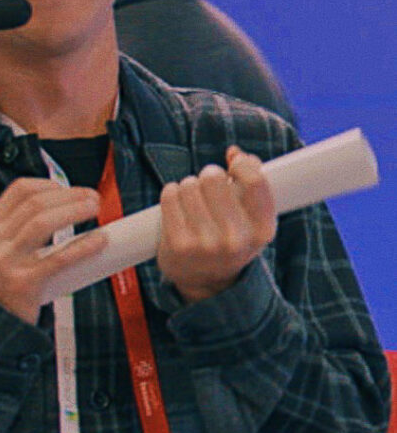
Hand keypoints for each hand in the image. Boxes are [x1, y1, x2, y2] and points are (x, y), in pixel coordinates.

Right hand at [0, 178, 105, 323]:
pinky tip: (98, 241)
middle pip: (35, 203)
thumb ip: (22, 228)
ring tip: (94, 210)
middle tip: (92, 198)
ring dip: (74, 210)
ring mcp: (6, 262)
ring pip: (42, 223)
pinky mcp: (23, 283)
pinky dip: (82, 246)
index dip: (49, 184)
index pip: (19, 191)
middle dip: (68, 195)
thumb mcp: (0, 249)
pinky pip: (58, 258)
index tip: (68, 189)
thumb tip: (68, 206)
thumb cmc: (3, 282)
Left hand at [157, 146, 276, 303]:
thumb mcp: (252, 218)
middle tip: (207, 187)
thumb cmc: (230, 238)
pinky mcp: (178, 244)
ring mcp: (205, 244)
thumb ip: (252, 182)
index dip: (241, 165)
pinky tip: (177, 201)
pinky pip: (170, 196)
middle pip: (214, 179)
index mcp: (262, 231)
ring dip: (188, 185)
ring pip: (189, 185)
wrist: (204, 280)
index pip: (254, 181)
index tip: (233, 166)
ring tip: (192, 199)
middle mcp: (235, 240)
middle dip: (209, 176)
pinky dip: (171, 192)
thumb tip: (234, 152)